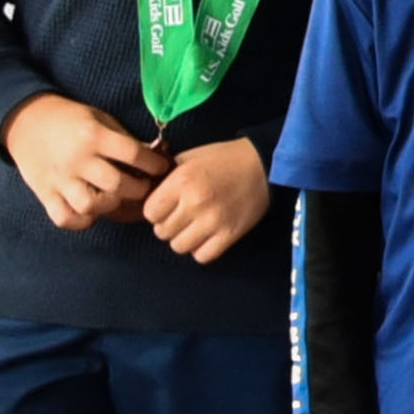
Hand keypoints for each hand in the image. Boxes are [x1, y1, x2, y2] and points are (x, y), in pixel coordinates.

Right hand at [0, 95, 168, 228]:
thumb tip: (156, 156)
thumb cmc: (70, 119)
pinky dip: (80, 220)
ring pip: (91, 206)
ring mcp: (59, 179)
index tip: (162, 167)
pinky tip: (90, 211)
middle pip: (116, 185)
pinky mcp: (44, 194)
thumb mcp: (100, 119)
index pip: (133, 154)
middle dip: (138, 189)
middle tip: (143, 186)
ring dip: (109, 206)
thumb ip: (124, 139)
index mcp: (94, 135)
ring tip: (115, 198)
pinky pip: (65, 218)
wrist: (26, 122)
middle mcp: (77, 159)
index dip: (153, 164)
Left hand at [142, 138, 270, 263]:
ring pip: (179, 246)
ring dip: (184, 238)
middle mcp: (194, 203)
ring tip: (195, 226)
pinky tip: (207, 235)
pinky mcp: (230, 235)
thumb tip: (148, 194)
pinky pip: (202, 256)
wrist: (265, 164)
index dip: (156, 210)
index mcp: (182, 181)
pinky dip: (201, 249)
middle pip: (162, 232)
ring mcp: (212, 222)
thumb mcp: (190, 157)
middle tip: (182, 215)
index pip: (149, 213)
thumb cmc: (224, 158)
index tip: (167, 206)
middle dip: (169, 224)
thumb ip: (167, 177)